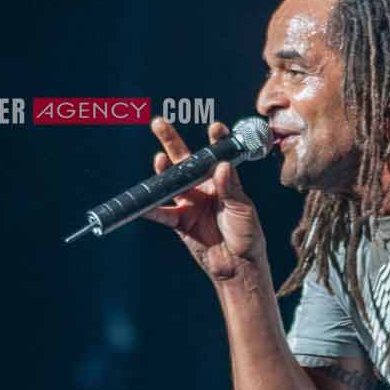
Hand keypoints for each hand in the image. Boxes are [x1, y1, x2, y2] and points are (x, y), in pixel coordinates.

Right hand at [146, 118, 267, 283]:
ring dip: (163, 171)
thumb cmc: (248, 236)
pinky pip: (162, 213)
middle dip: (171, 141)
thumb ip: (231, 188)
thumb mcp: (243, 210)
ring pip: (171, 182)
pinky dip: (150, 208)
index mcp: (223, 181)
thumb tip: (221, 165)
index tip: (215, 128)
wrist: (238, 267)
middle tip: (159, 122)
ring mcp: (190, 204)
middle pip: (185, 161)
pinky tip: (141, 202)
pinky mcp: (180, 222)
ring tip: (159, 159)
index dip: (215, 140)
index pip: (217, 155)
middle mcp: (204, 189)